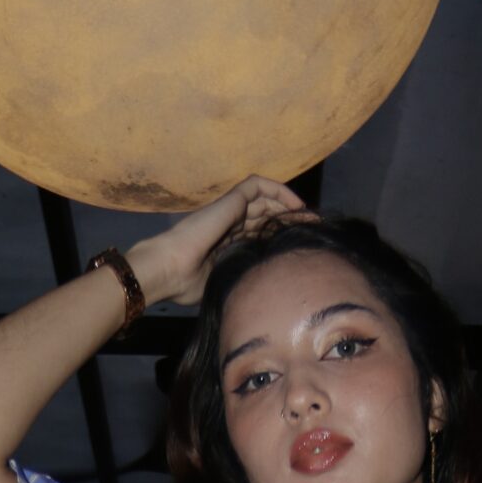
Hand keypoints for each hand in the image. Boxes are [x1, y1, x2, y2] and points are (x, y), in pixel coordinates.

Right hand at [136, 175, 319, 305]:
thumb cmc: (186, 285)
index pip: (258, 233)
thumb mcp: (222, 284)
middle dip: (290, 220)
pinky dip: (278, 190)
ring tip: (309, 217)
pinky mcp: (229, 201)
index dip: (279, 236)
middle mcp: (228, 223)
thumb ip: (239, 281)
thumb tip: (258, 298)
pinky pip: (257, 184)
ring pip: (264, 198)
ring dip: (289, 205)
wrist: (168, 271)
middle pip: (265, 214)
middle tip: (313, 230)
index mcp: (226, 243)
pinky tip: (295, 205)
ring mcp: (228, 210)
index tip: (298, 246)